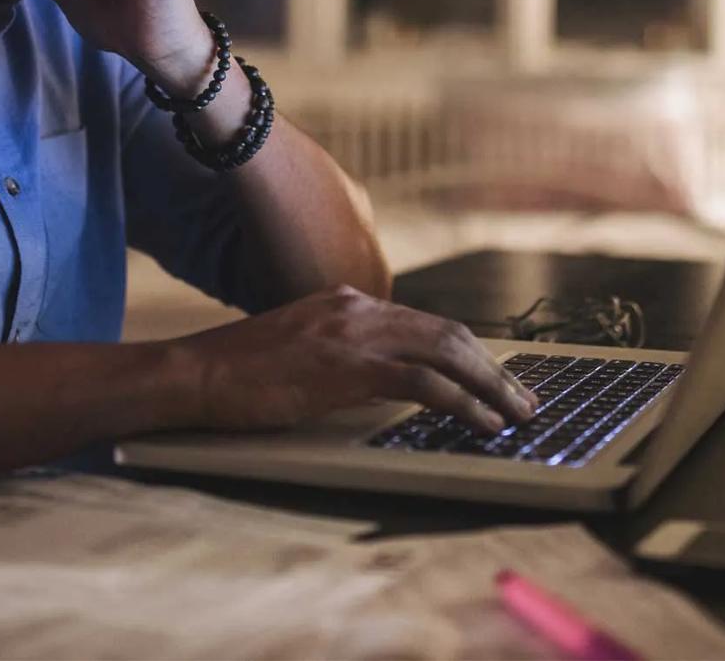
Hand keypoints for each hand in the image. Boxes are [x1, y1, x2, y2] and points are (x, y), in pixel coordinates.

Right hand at [170, 285, 538, 433]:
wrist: (199, 372)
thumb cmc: (239, 370)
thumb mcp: (298, 346)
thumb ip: (340, 351)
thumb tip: (379, 378)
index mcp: (346, 301)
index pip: (425, 322)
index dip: (469, 350)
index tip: (495, 376)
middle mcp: (357, 307)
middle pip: (447, 332)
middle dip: (493, 367)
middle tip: (525, 398)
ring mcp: (353, 333)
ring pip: (445, 351)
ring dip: (491, 385)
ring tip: (520, 413)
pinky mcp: (347, 366)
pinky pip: (423, 382)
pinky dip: (462, 401)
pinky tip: (484, 422)